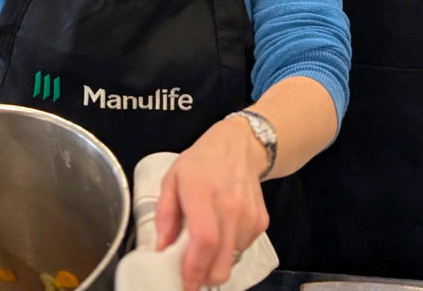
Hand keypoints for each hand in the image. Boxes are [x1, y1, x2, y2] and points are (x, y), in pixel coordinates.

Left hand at [155, 115, 269, 289]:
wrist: (240, 145)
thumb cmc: (202, 162)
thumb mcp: (172, 180)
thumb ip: (165, 215)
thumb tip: (161, 247)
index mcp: (203, 195)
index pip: (204, 241)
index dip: (194, 269)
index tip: (186, 284)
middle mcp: (230, 207)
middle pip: (222, 262)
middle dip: (205, 277)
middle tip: (191, 273)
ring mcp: (249, 216)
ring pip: (232, 259)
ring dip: (217, 259)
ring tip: (207, 238)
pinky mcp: (260, 221)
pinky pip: (243, 248)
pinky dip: (230, 247)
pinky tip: (223, 228)